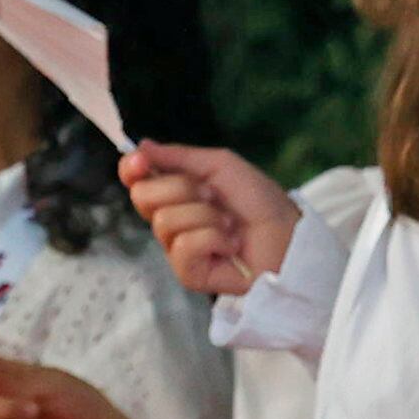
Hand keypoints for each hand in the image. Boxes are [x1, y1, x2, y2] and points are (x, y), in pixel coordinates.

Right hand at [121, 139, 298, 295]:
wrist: (287, 234)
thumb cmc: (258, 200)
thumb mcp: (220, 166)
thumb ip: (178, 156)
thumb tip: (140, 145)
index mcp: (174, 192)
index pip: (135, 180)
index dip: (130, 168)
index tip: (141, 161)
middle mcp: (170, 219)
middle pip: (143, 197)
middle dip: (181, 189)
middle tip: (212, 195)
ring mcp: (176, 248)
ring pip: (166, 221)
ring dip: (206, 216)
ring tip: (230, 223)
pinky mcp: (188, 273)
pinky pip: (184, 246)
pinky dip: (213, 239)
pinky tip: (230, 244)